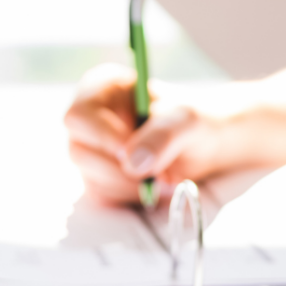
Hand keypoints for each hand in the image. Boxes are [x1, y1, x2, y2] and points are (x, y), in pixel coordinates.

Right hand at [64, 64, 226, 204]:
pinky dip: (130, 196)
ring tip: (164, 178)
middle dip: (120, 169)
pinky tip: (153, 186)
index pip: (79, 116)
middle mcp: (91, 119)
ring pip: (90, 176)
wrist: (206, 146)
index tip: (129, 153)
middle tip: (157, 173)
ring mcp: (92, 150)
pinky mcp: (100, 177)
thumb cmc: (194, 122)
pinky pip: (102, 194)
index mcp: (103, 89)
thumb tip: (132, 162)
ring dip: (129, 185)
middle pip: (79, 151)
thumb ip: (162, 136)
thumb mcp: (187, 120)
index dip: (102, 138)